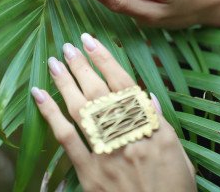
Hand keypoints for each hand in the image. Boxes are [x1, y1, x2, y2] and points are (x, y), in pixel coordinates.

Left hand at [31, 33, 195, 191]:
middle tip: (69, 46)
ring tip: (54, 62)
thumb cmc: (173, 188)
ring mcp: (106, 152)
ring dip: (65, 82)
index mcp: (151, 127)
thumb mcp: (178, 152)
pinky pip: (67, 139)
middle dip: (82, 65)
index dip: (106, 60)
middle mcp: (126, 134)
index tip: (92, 41)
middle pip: (99, 91)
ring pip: (81, 108)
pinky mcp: (89, 171)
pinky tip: (40, 95)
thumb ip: (160, 122)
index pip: (124, 84)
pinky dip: (51, 114)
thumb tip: (148, 97)